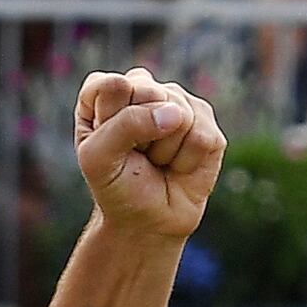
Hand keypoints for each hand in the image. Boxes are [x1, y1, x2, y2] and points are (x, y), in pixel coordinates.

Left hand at [70, 63, 226, 236]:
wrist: (147, 220)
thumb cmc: (116, 184)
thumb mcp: (99, 157)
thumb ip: (125, 124)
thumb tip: (176, 114)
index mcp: (109, 90)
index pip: (113, 86)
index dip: (110, 120)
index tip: (106, 145)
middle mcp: (146, 88)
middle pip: (149, 93)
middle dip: (139, 136)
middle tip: (136, 155)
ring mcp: (180, 104)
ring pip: (179, 115)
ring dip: (163, 151)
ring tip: (157, 162)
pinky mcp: (208, 126)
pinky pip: (201, 137)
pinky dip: (185, 162)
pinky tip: (178, 167)